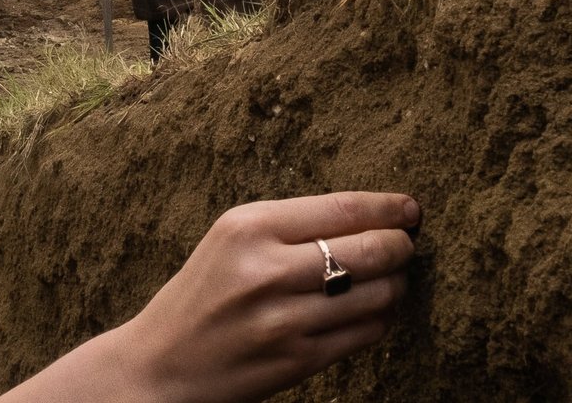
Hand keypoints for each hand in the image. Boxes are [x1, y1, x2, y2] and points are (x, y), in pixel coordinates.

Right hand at [110, 192, 418, 402]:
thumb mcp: (232, 241)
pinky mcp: (298, 360)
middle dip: (400, 245)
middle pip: (370, 249)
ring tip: (389, 278)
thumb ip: (292, 226)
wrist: (162, 364)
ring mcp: (284, 320)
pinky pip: (366, 332)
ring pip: (377, 293)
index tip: (410, 209)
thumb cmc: (203, 293)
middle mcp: (267, 270)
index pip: (342, 208)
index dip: (388, 207)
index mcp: (248, 227)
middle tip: (405, 244)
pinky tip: (373, 309)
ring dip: (396, 284)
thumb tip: (372, 217)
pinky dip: (381, 318)